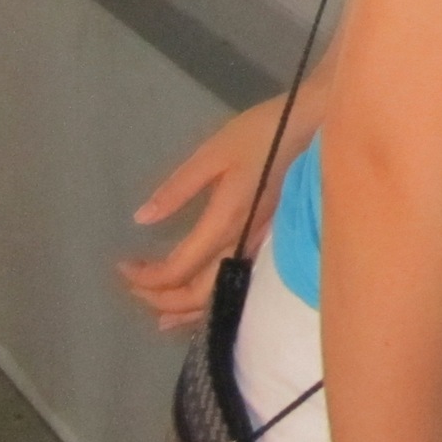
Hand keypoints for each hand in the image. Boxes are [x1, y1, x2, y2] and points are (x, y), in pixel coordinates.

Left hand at [119, 96, 310, 330]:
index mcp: (225, 220)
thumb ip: (178, 188)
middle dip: (160, 298)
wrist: (319, 126)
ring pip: (220, 293)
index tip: (122, 266)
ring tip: (160, 316)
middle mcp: (243, 241)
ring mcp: (259, 244)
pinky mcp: (268, 238)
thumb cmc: (265, 132)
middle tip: (132, 286)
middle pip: (197, 293)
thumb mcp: (213, 152)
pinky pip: (236, 281)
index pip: (178, 269)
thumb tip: (141, 219)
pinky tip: (203, 298)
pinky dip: (213, 298)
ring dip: (187, 308)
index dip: (146, 277)